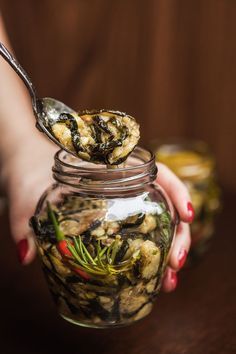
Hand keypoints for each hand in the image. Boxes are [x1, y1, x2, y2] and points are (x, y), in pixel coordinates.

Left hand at [2, 141, 192, 294]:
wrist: (24, 165)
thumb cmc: (27, 172)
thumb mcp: (26, 194)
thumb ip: (25, 221)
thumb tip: (27, 256)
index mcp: (109, 167)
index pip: (156, 171)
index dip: (177, 191)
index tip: (189, 215)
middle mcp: (121, 182)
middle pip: (164, 202)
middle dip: (178, 233)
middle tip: (176, 265)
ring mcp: (120, 199)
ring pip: (158, 220)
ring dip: (168, 249)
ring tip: (168, 280)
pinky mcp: (113, 215)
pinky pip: (142, 230)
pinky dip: (151, 251)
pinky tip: (150, 273)